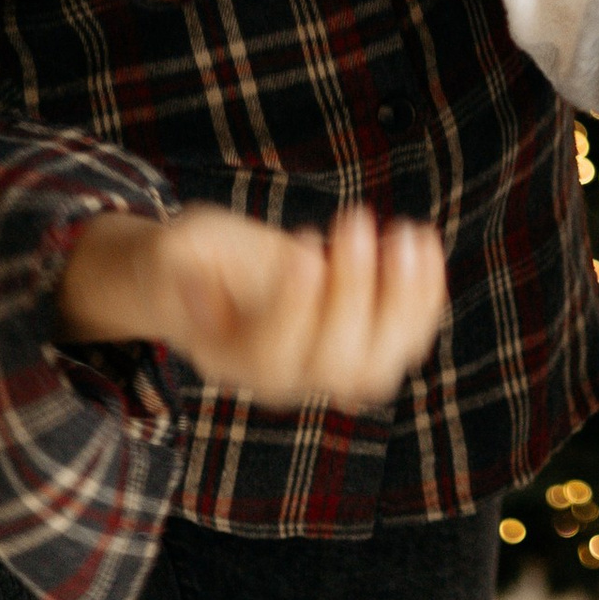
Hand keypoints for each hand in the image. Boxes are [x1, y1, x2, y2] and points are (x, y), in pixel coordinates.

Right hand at [57, 202, 447, 409]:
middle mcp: (284, 379)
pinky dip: (425, 296)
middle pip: (334, 362)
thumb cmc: (196, 259)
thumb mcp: (174, 250)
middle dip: (354, 289)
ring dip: (403, 299)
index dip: (295, 306)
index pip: (271, 354)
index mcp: (228, 358)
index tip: (306, 246)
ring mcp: (330, 371)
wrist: (226, 277)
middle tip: (353, 219)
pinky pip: (407, 341)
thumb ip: (178, 263)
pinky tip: (423, 241)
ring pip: (379, 365)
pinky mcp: (369, 349)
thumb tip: (197, 284)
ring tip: (405, 234)